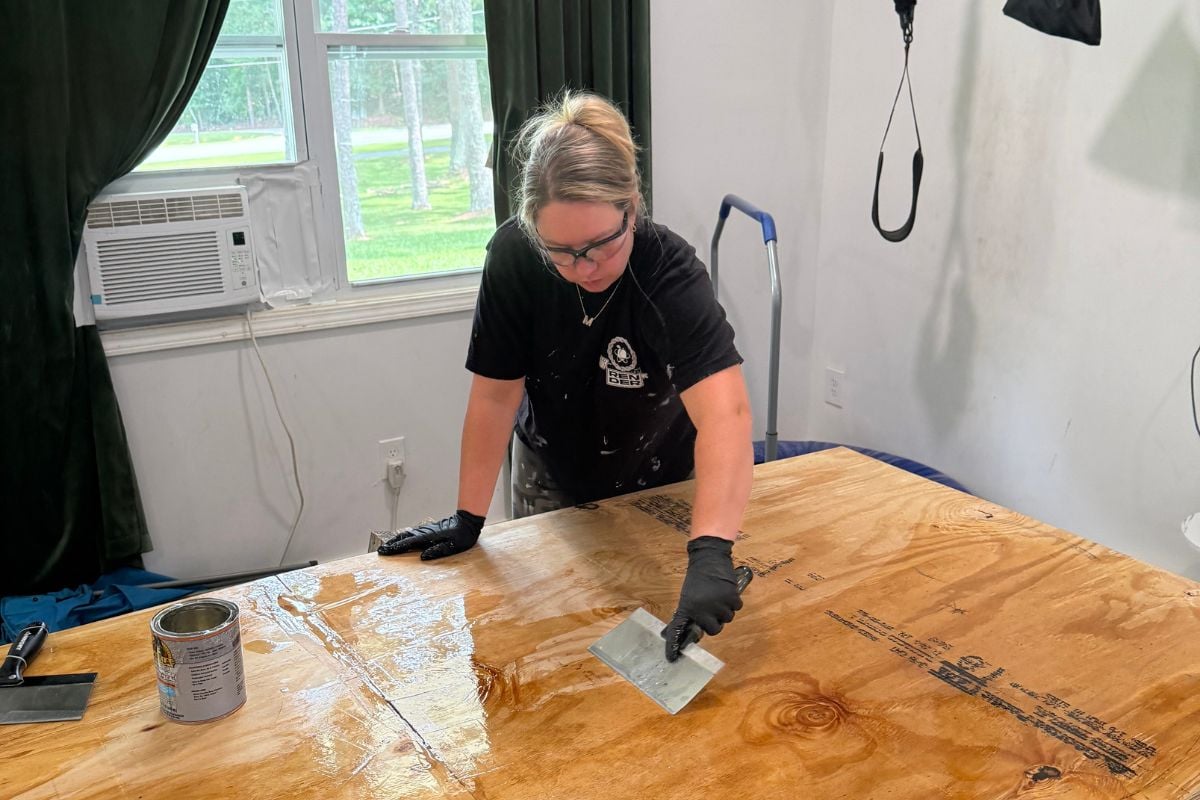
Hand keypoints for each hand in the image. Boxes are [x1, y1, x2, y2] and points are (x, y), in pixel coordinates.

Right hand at [377, 510, 484, 559]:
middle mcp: (425, 532)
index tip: (385, 552)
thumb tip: (422, 557)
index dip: (396, 548)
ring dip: (397, 540)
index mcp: (429, 537)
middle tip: (381, 550)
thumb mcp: (453, 547)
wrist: (467, 521)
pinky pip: (413, 533)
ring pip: (408, 534)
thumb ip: (438, 551)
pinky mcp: (429, 529)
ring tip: (388, 546)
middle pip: (404, 537)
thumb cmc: (462, 536)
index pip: (408, 543)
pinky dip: (405, 536)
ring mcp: (427, 529)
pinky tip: (403, 539)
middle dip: (392, 544)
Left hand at [661, 536, 742, 661]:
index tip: (672, 658)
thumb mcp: (688, 595)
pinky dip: (733, 602)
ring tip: (718, 597)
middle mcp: (702, 609)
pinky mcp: (731, 597)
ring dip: (724, 611)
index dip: (674, 645)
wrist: (709, 557)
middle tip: (712, 612)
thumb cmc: (698, 578)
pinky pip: (736, 608)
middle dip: (714, 622)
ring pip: (727, 619)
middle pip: (714, 630)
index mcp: (688, 607)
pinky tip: (726, 592)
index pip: (679, 628)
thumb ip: (690, 611)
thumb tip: (687, 627)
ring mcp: (718, 604)